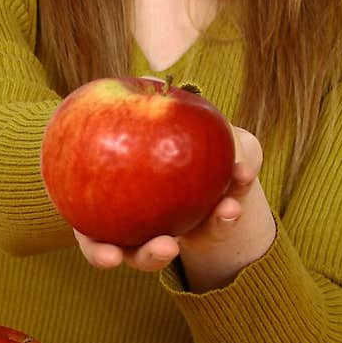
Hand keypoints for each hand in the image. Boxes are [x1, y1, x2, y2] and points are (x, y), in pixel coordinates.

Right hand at [73, 126, 273, 286]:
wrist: (188, 148)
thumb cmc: (147, 131)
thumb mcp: (144, 118)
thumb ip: (145, 111)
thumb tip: (148, 85)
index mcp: (111, 216)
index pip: (96, 241)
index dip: (100, 254)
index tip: (111, 256)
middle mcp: (144, 233)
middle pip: (142, 254)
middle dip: (153, 256)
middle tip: (168, 247)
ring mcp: (183, 227)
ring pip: (203, 235)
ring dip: (210, 228)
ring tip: (229, 210)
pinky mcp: (214, 220)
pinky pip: (226, 211)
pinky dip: (236, 190)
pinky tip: (245, 172)